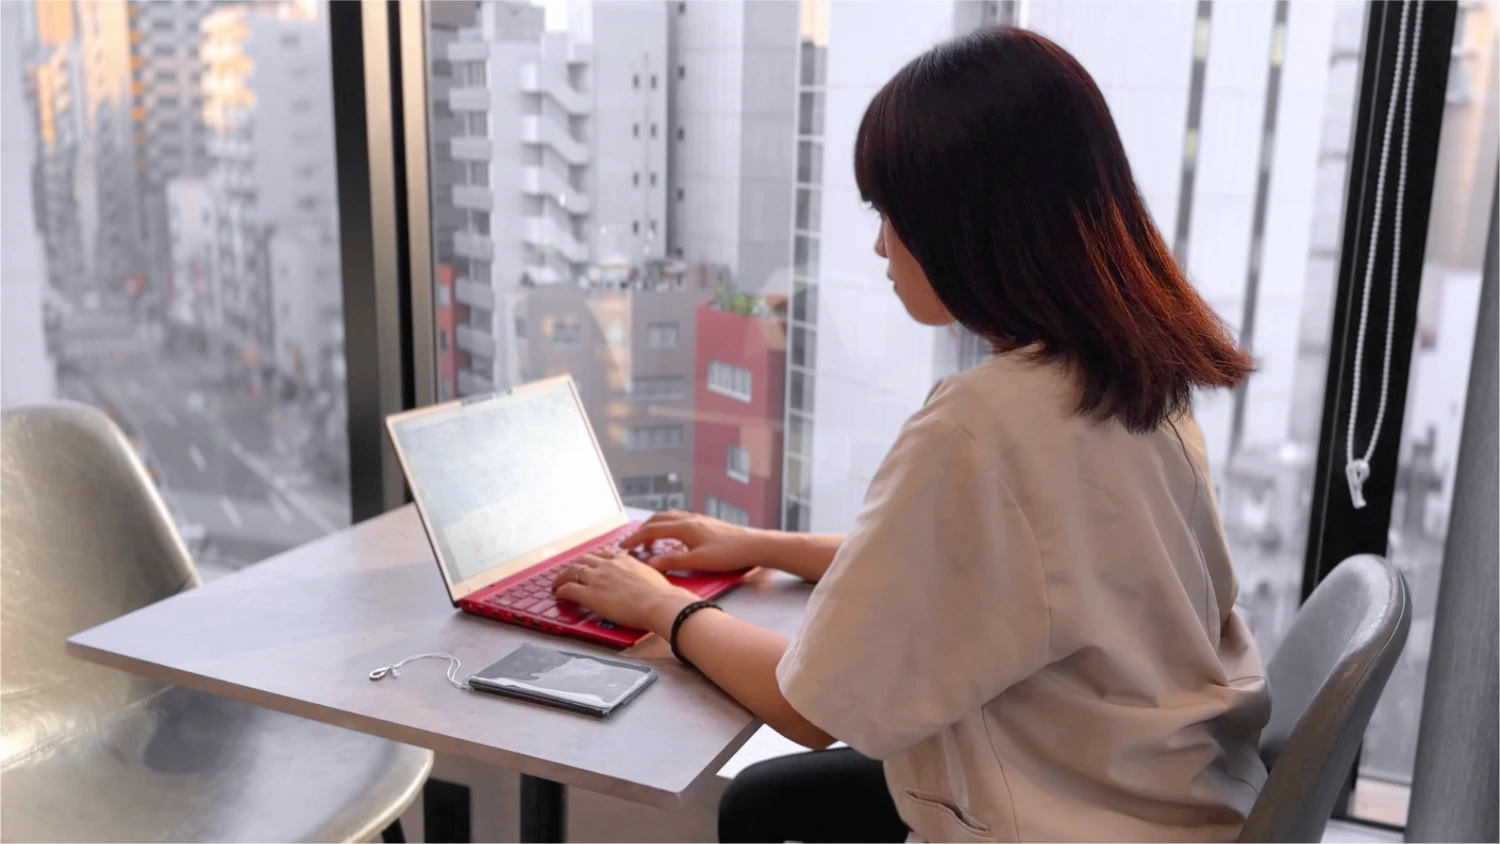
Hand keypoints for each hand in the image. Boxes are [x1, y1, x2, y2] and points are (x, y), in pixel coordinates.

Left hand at [552, 551, 697, 633]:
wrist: (658, 602)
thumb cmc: (661, 594)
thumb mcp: (652, 576)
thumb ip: (642, 574)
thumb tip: (646, 580)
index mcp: (624, 560)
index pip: (603, 555)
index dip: (594, 560)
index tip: (591, 564)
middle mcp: (608, 565)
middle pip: (584, 560)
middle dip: (576, 566)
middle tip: (571, 573)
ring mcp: (597, 578)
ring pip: (572, 571)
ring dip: (562, 577)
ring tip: (558, 583)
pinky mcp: (590, 594)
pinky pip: (568, 589)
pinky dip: (560, 590)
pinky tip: (558, 594)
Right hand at [621, 511, 761, 573]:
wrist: (754, 545)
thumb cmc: (728, 554)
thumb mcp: (699, 561)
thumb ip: (674, 561)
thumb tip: (650, 563)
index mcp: (684, 527)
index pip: (652, 530)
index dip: (635, 539)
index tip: (621, 547)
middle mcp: (689, 519)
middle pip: (657, 520)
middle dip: (641, 531)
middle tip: (630, 543)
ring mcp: (697, 519)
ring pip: (668, 517)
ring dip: (654, 526)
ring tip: (647, 539)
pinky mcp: (705, 522)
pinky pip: (678, 519)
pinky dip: (666, 525)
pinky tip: (671, 535)